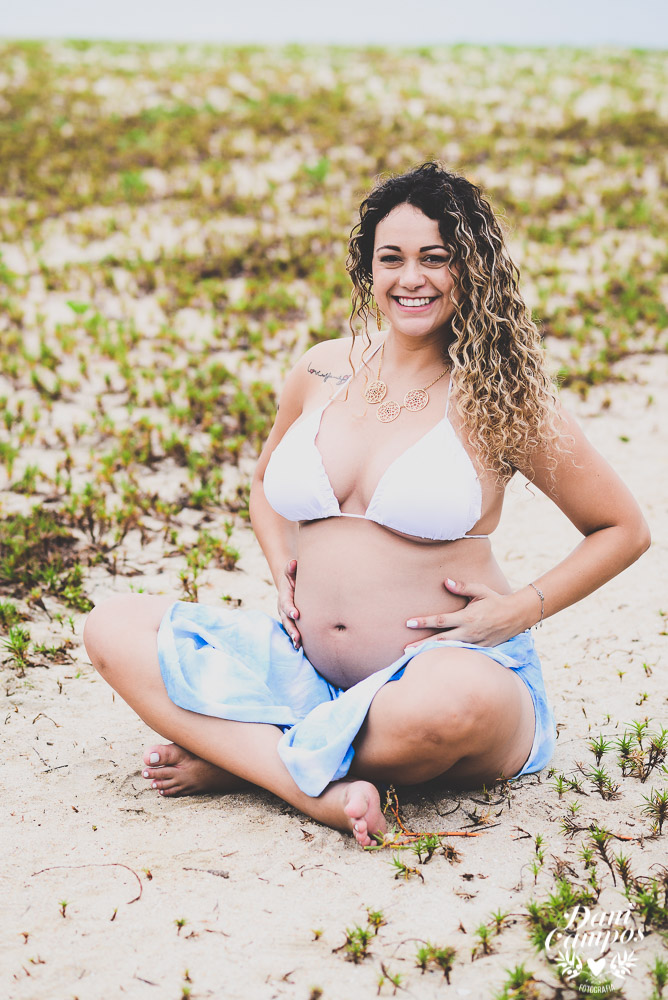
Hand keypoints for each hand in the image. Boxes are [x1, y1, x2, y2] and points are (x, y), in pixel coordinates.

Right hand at [277, 558, 301, 648]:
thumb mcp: (291, 570)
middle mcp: (283, 608)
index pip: (286, 603)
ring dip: (293, 636)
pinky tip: (301, 647)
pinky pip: (293, 630)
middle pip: (286, 620)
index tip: (296, 615)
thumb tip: (294, 562)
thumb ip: (291, 568)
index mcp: (284, 596)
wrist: (289, 582)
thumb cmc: (293, 575)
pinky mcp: (291, 620)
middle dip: (291, 628)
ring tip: (298, 645)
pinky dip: (295, 638)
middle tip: (298, 637)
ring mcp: (286, 615)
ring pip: (289, 627)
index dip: (290, 609)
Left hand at [404, 577, 530, 649]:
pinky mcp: (480, 650)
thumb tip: (446, 582)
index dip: (423, 622)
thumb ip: (462, 587)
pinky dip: (448, 657)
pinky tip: (437, 660)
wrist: (517, 616)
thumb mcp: (480, 590)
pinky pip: (461, 654)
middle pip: (441, 640)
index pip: (440, 620)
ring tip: (415, 657)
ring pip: (449, 650)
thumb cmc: (496, 600)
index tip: (409, 622)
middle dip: (422, 645)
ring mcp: (474, 643)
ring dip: (432, 653)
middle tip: (405, 649)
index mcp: (467, 617)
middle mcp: (469, 632)